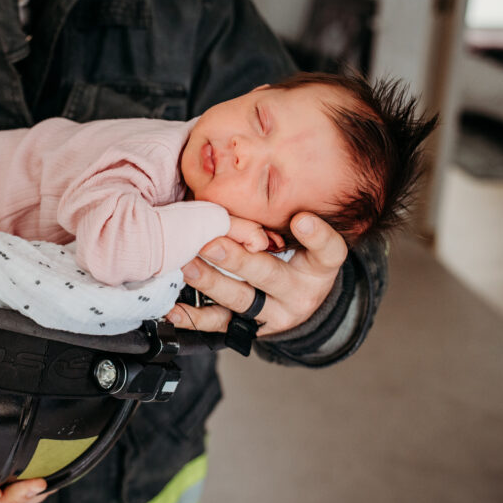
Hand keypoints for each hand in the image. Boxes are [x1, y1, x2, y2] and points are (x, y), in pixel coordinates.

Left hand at [166, 212, 346, 335]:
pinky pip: (220, 323)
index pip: (328, 251)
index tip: (300, 219)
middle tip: (211, 244)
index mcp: (320, 266)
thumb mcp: (307, 237)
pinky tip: (174, 310)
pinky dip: (194, 318)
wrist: (299, 301)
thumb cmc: (299, 256)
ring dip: (210, 282)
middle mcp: (299, 292)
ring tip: (188, 266)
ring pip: (241, 299)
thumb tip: (251, 173)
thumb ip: (287, 214)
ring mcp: (273, 313)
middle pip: (270, 275)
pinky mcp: (249, 328)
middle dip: (238, 260)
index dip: (317, 236)